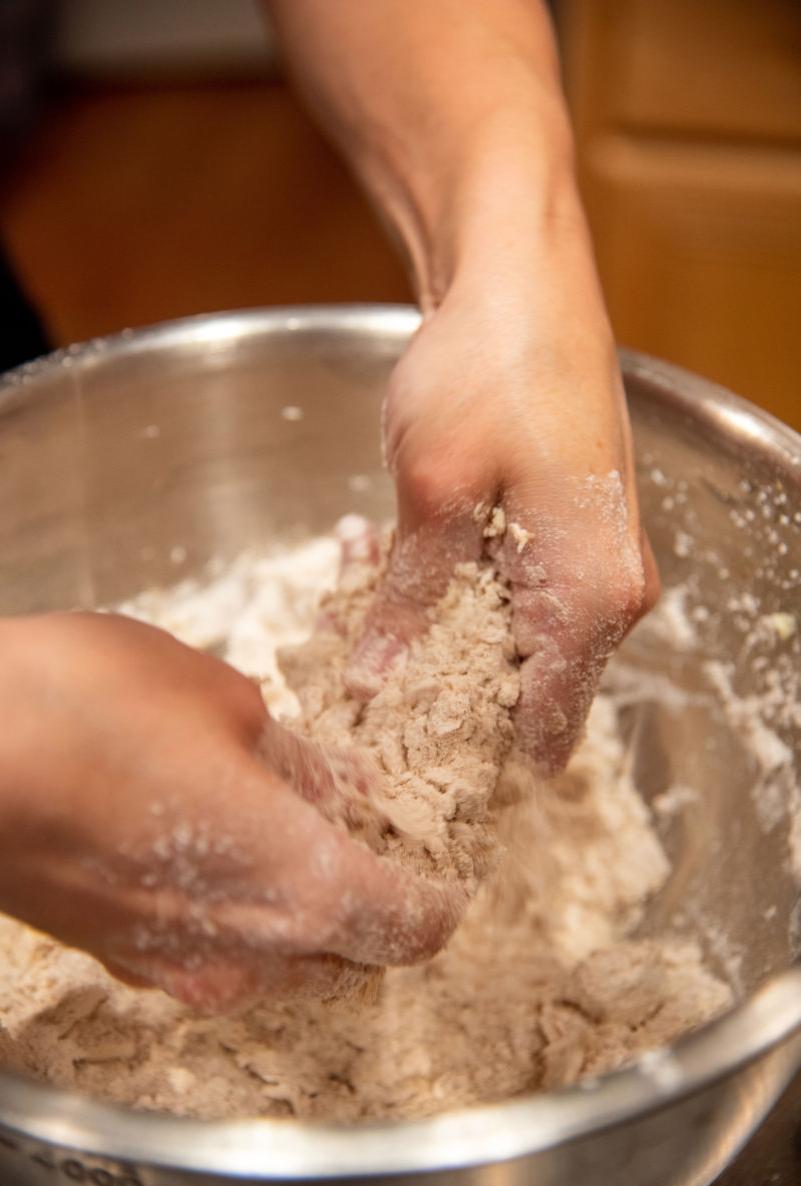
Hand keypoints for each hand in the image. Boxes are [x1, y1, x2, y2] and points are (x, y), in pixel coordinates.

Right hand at [0, 612, 461, 1009]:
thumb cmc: (90, 710)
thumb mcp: (225, 702)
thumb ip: (300, 759)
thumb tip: (344, 785)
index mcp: (300, 888)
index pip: (410, 928)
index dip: (438, 894)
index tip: (438, 858)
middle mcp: (248, 954)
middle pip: (350, 953)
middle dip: (372, 897)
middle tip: (367, 825)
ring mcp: (179, 969)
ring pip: (284, 958)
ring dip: (306, 905)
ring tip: (288, 822)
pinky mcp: (123, 959)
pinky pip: (219, 952)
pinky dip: (244, 910)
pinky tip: (219, 839)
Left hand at [347, 264, 659, 772]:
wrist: (522, 278)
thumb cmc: (491, 370)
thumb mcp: (435, 492)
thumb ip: (410, 602)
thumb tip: (377, 688)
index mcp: (592, 600)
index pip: (541, 731)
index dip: (467, 760)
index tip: (394, 764)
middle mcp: (609, 595)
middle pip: (522, 691)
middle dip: (434, 686)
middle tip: (352, 659)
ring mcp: (591, 563)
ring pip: (505, 641)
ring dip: (431, 628)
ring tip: (359, 579)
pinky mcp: (565, 534)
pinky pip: (506, 593)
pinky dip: (447, 587)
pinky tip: (384, 549)